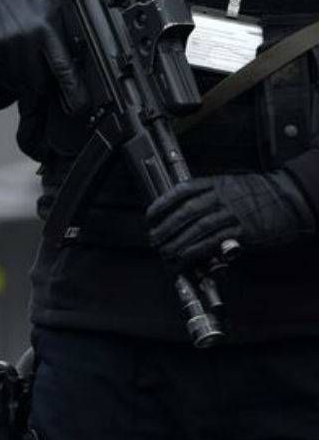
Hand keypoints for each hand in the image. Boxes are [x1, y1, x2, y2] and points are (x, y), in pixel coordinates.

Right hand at [0, 0, 88, 114]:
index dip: (72, 91)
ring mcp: (4, 44)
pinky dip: (10, 75)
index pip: (63, 68)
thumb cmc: (32, 3)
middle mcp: (24, 37)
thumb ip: (66, 39)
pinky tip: (13, 59)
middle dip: (45, 83)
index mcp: (46, 29)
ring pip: (20, 83)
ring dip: (26, 80)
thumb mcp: (56, 13)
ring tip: (28, 61)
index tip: (79, 106)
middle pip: (40, 82)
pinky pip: (2, 77)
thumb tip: (82, 69)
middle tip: (45, 69)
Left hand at [146, 172, 316, 266]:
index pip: (181, 191)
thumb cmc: (259, 194)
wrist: (289, 199)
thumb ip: (209, 196)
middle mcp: (221, 196)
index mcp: (215, 183)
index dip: (162, 203)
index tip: (150, 215)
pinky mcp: (244, 231)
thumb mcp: (230, 185)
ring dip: (178, 241)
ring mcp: (233, 213)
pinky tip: (185, 256)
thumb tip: (184, 213)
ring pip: (198, 227)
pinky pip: (214, 241)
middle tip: (154, 238)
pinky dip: (196, 249)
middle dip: (166, 226)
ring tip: (166, 251)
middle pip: (186, 210)